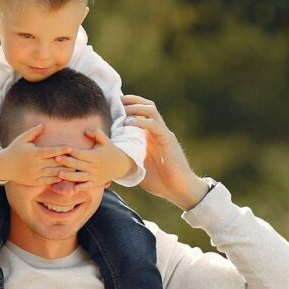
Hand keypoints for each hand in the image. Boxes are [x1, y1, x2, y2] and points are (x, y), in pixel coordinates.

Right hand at [0, 123, 72, 184]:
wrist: (4, 166)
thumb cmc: (14, 150)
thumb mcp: (22, 139)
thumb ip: (33, 132)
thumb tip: (43, 125)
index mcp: (34, 153)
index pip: (51, 151)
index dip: (62, 149)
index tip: (71, 147)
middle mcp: (36, 164)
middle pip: (55, 163)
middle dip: (67, 161)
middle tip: (79, 159)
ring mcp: (35, 174)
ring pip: (54, 173)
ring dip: (65, 171)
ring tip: (76, 169)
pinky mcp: (35, 181)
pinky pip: (48, 181)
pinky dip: (57, 179)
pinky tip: (65, 177)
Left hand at [53, 129, 134, 190]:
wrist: (121, 165)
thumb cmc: (110, 150)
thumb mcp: (105, 141)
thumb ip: (96, 134)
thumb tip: (85, 131)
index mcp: (95, 156)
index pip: (81, 153)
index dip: (72, 151)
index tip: (62, 149)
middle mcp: (95, 166)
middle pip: (79, 164)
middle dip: (67, 162)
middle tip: (56, 158)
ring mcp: (95, 176)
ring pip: (81, 176)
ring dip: (70, 176)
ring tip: (59, 174)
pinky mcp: (96, 183)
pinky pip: (88, 186)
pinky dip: (81, 188)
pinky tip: (73, 189)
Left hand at [122, 95, 209, 209]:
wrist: (178, 189)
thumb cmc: (160, 181)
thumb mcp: (138, 167)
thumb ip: (128, 158)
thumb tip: (111, 159)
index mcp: (150, 136)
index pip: (141, 113)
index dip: (128, 106)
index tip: (114, 103)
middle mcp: (157, 132)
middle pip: (147, 106)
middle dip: (132, 100)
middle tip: (118, 99)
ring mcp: (163, 134)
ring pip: (151, 110)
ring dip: (136, 106)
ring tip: (123, 109)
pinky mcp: (168, 140)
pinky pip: (154, 125)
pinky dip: (141, 121)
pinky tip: (129, 123)